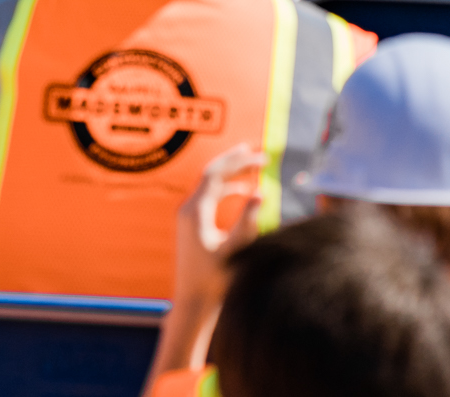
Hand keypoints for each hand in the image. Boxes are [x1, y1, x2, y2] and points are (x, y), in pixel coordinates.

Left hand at [175, 144, 263, 305]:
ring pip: (210, 184)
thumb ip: (247, 221)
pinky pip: (209, 197)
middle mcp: (188, 208)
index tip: (261, 156)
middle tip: (257, 150)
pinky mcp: (192, 223)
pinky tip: (243, 191)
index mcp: (196, 211)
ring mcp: (188, 215)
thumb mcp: (236, 249)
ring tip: (253, 165)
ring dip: (232, 174)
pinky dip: (226, 190)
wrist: (192, 299)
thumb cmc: (215, 278)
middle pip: (211, 174)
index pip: (215, 174)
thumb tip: (259, 192)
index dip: (239, 162)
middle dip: (234, 161)